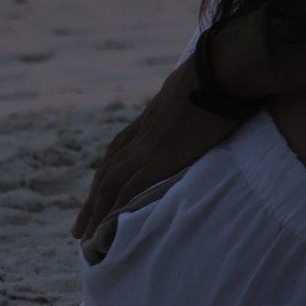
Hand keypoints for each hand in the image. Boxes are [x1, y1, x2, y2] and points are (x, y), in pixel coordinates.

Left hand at [73, 58, 241, 243]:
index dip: (110, 167)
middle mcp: (145, 130)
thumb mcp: (200, 79)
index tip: (100, 188)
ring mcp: (149, 144)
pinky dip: (112, 212)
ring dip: (96, 211)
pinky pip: (126, 191)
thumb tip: (213, 91)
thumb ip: (196, 91)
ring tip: (87, 237)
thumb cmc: (224, 69)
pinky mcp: (159, 159)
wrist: (222, 68)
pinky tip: (105, 230)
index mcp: (154, 111)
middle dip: (94, 197)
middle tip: (82, 226)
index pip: (123, 144)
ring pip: (110, 183)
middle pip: (110, 167)